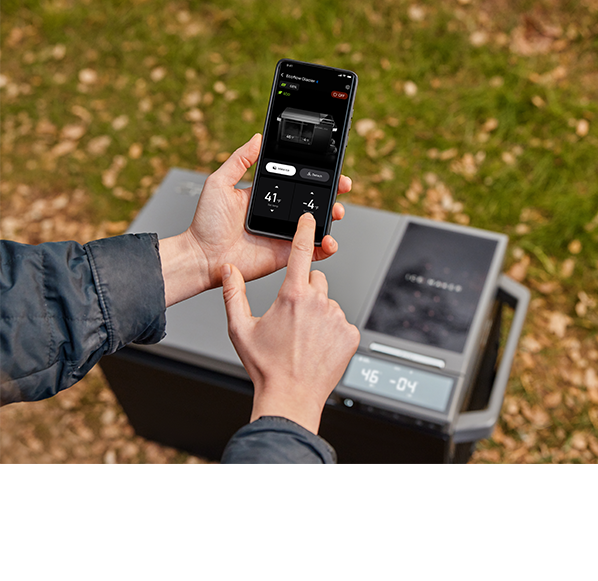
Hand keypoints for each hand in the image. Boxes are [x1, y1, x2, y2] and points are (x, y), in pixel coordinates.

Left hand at [159, 133, 351, 305]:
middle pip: (314, 201)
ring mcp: (284, 234)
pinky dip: (325, 247)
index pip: (298, 181)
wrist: (203, 257)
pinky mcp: (286, 254)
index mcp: (267, 196)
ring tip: (336, 212)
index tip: (330, 169)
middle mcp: (279, 214)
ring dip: (332, 217)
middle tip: (342, 188)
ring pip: (317, 224)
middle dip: (333, 194)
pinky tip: (328, 240)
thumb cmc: (206, 224)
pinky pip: (312, 251)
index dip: (316, 175)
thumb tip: (256, 139)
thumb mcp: (219, 183)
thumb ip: (239, 160)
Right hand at [221, 213, 359, 433]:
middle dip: (305, 291)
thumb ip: (233, 295)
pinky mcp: (350, 333)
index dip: (306, 231)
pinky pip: (341, 322)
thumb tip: (227, 270)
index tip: (311, 218)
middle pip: (315, 280)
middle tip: (292, 317)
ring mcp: (337, 317)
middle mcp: (318, 301)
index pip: (301, 252)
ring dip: (318, 313)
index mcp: (292, 296)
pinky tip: (318, 346)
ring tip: (304, 338)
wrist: (290, 397)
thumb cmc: (266, 366)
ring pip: (328, 302)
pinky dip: (332, 330)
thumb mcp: (240, 329)